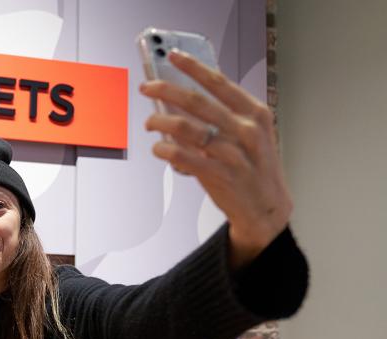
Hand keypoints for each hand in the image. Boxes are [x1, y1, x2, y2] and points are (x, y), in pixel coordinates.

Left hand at [140, 49, 293, 270]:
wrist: (267, 207)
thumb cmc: (253, 167)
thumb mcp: (248, 134)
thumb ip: (223, 116)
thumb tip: (183, 99)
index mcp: (255, 114)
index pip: (220, 83)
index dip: (193, 67)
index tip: (173, 57)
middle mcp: (247, 130)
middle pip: (197, 102)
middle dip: (166, 90)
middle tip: (147, 87)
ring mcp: (234, 153)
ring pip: (186, 128)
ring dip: (160, 122)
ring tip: (150, 123)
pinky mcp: (220, 175)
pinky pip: (184, 157)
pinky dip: (165, 150)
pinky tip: (158, 148)